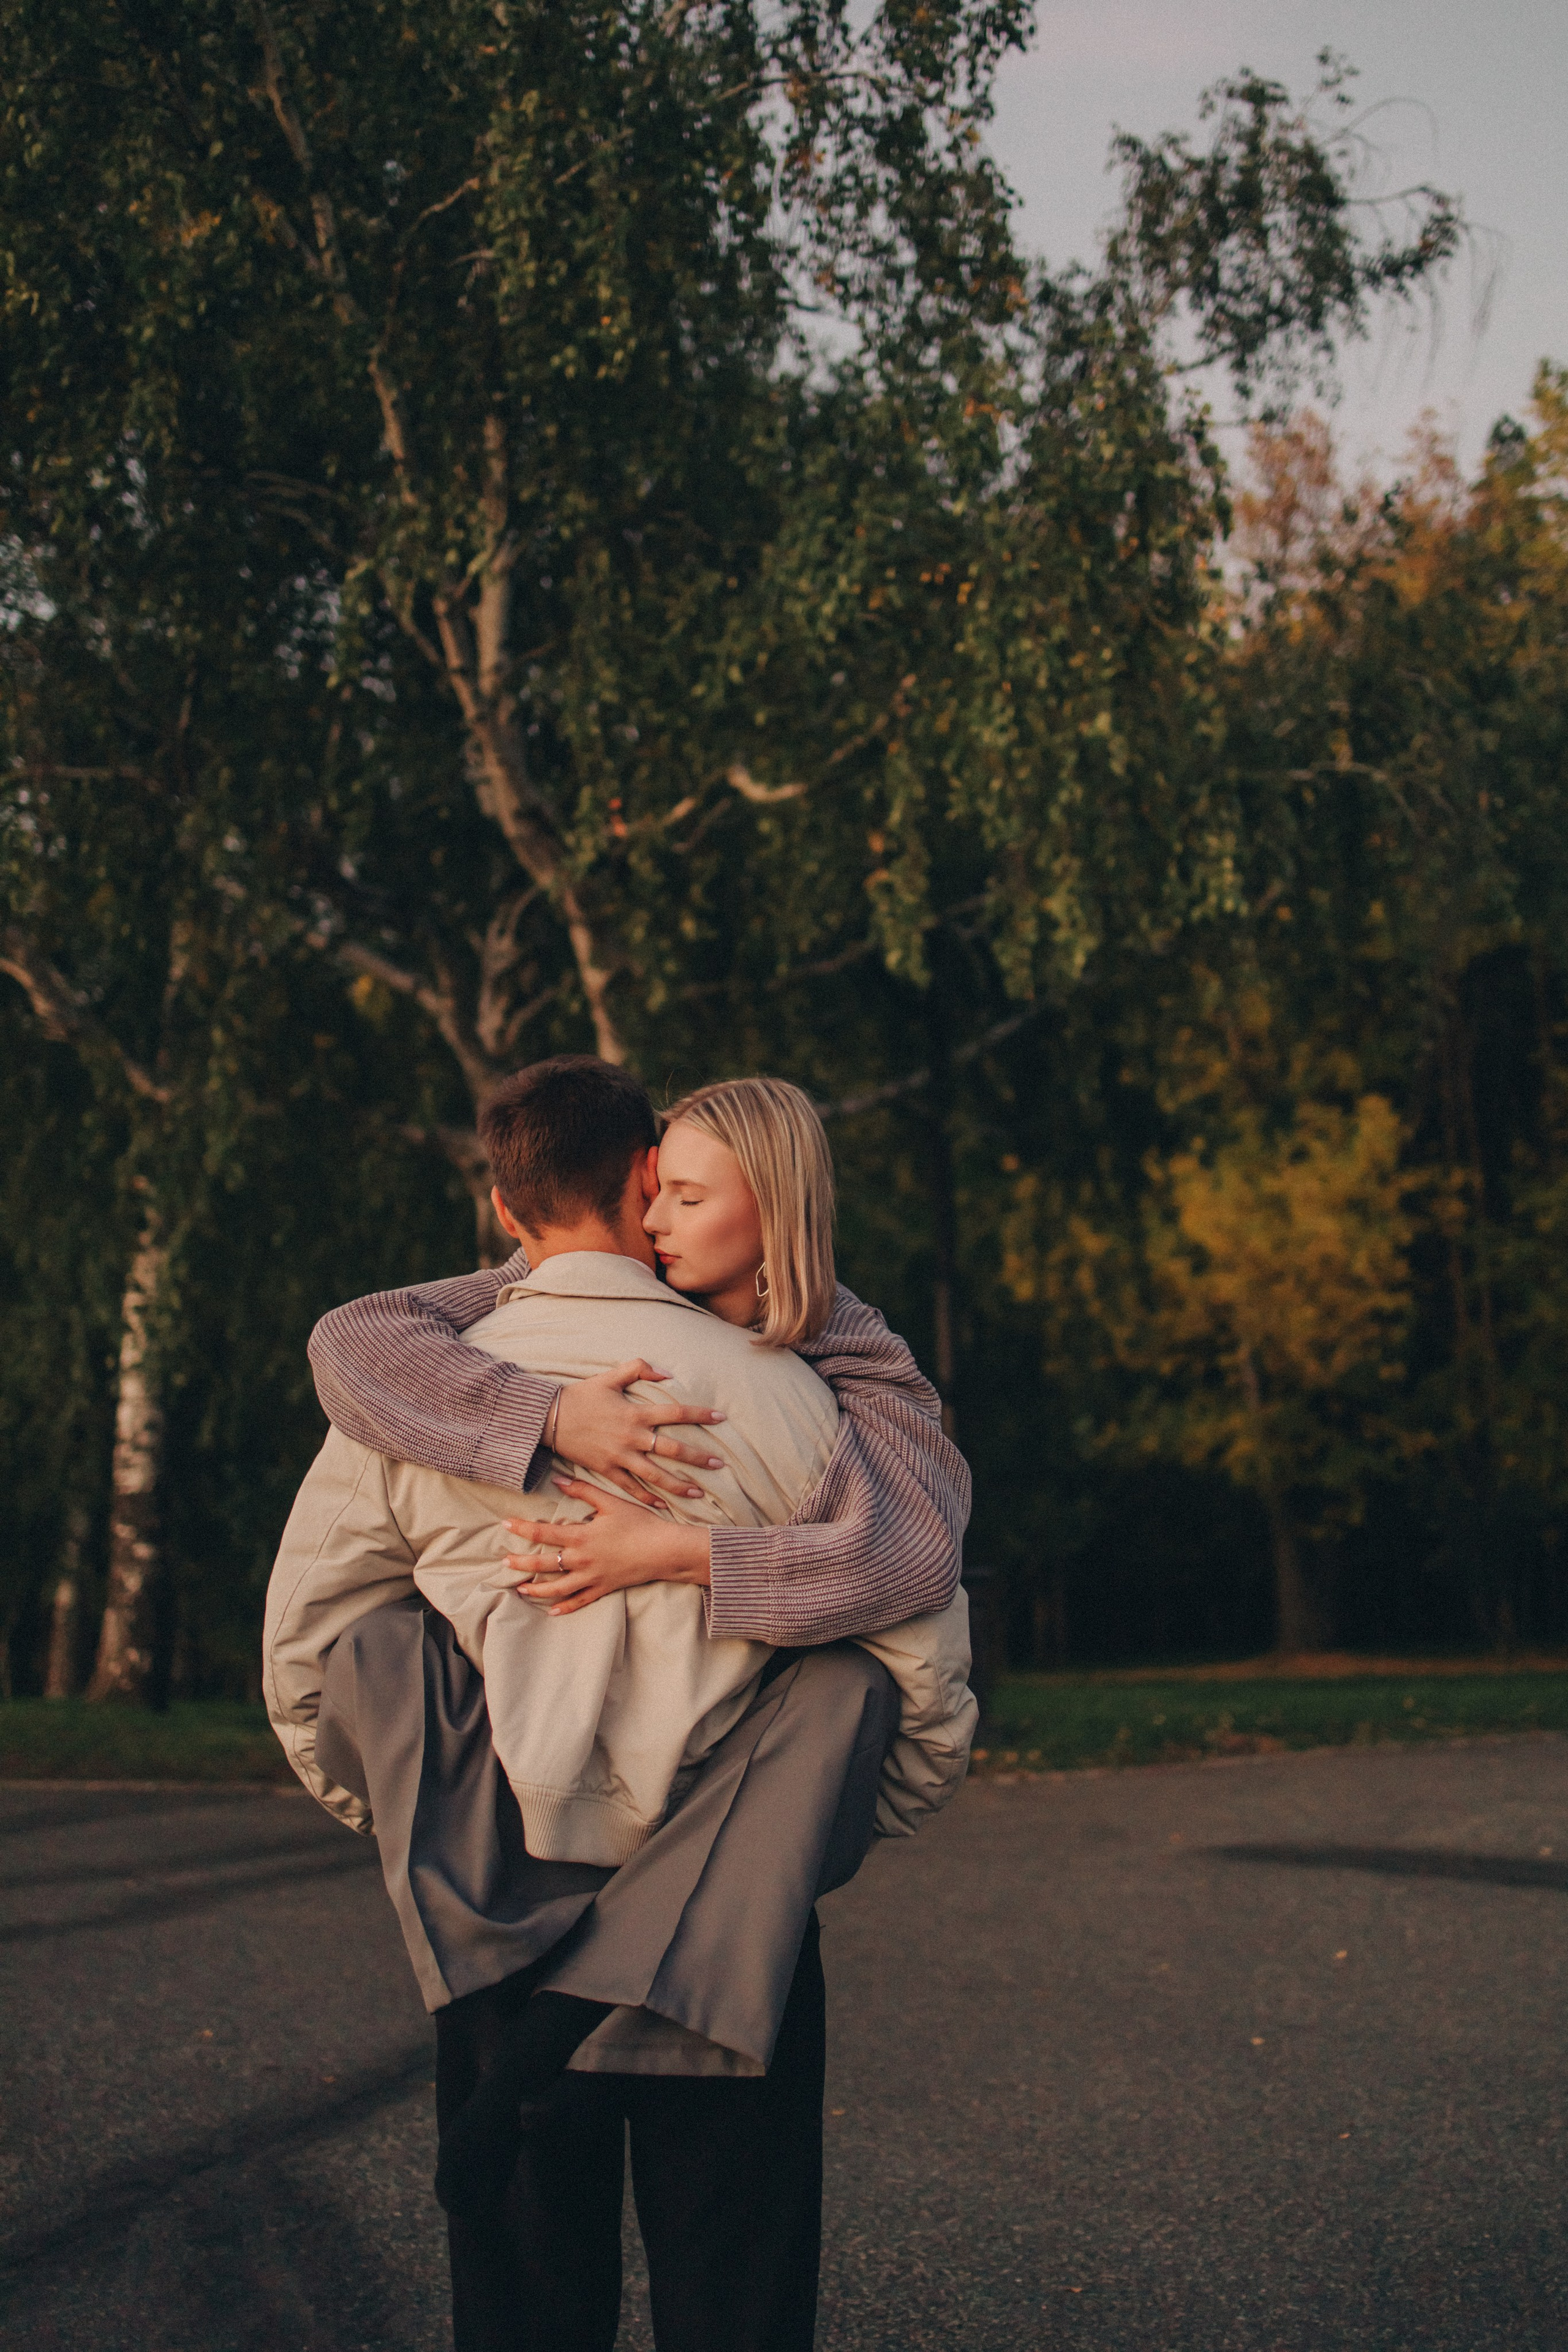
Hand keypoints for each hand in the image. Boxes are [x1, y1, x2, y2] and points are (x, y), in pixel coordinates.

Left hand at [503, 1478, 711, 1615]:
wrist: (665, 1550)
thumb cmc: (640, 1524)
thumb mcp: (612, 1502)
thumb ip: (583, 1491)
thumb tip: (559, 1480)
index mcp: (581, 1536)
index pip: (543, 1534)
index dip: (522, 1529)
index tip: (505, 1524)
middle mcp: (582, 1560)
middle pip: (544, 1564)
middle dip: (521, 1564)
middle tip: (504, 1563)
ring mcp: (592, 1577)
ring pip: (557, 1588)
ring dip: (536, 1589)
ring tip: (521, 1589)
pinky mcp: (603, 1589)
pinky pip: (579, 1601)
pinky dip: (564, 1607)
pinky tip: (551, 1611)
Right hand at [550, 1360, 724, 1505]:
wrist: (550, 1418)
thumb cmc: (582, 1395)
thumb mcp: (610, 1376)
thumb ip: (639, 1369)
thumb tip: (667, 1373)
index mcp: (635, 1413)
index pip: (675, 1414)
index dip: (699, 1415)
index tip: (721, 1418)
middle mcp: (631, 1437)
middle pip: (672, 1450)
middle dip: (697, 1457)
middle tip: (719, 1463)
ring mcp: (619, 1457)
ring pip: (655, 1475)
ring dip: (679, 1485)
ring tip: (699, 1491)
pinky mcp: (607, 1470)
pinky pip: (631, 1488)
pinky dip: (648, 1497)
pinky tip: (664, 1505)